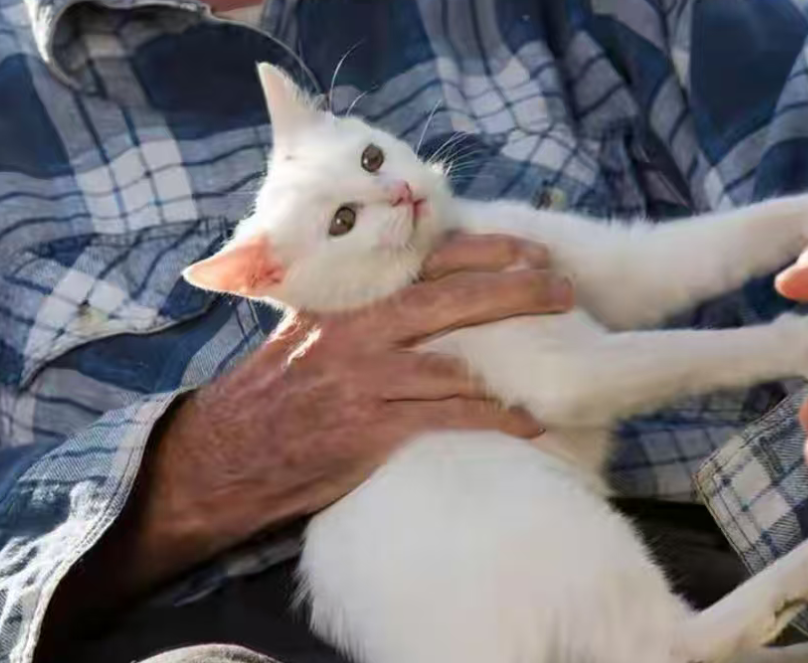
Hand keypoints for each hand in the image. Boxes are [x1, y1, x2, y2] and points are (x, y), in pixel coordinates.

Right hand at [44, 233, 569, 634]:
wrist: (226, 456)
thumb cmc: (273, 390)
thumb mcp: (305, 326)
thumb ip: (352, 300)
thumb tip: (409, 279)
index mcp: (346, 301)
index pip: (422, 261)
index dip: (482, 250)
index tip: (528, 247)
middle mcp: (358, 334)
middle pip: (451, 301)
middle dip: (515, 291)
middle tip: (564, 290)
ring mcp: (365, 382)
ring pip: (455, 363)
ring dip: (515, 362)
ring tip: (565, 360)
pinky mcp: (371, 431)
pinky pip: (447, 420)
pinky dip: (493, 419)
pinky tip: (531, 420)